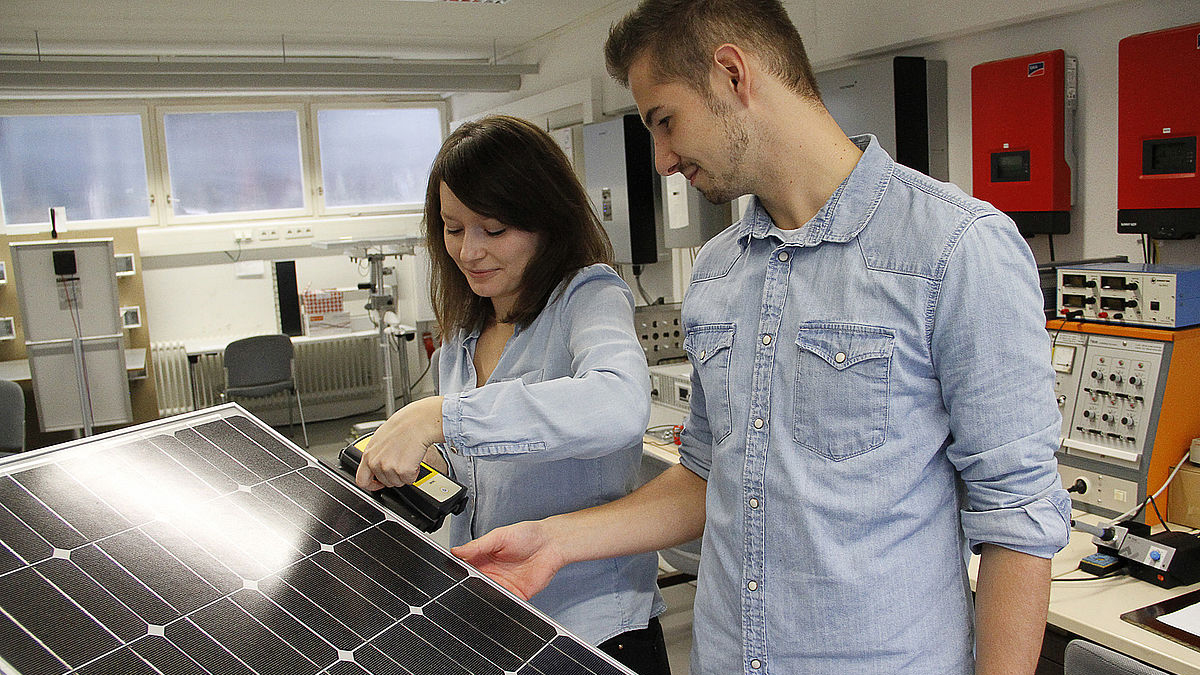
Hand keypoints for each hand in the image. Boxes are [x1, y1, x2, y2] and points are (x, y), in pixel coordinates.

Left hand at [356, 395, 443, 490]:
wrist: (417, 422)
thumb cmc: (403, 425)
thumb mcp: (381, 438)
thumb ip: (376, 454)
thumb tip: (378, 462)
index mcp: (368, 454)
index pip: (362, 480)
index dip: (372, 485)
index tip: (378, 483)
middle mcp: (376, 462)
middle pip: (384, 482)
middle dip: (394, 476)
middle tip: (401, 462)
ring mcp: (388, 468)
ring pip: (397, 482)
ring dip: (404, 474)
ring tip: (407, 457)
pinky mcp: (402, 471)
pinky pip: (409, 480)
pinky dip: (414, 473)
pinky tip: (414, 459)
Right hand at [451, 520, 567, 600]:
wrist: (552, 543)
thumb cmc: (528, 535)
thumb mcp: (498, 536)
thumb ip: (477, 546)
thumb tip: (456, 550)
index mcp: (483, 559)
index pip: (465, 570)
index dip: (458, 574)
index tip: (453, 576)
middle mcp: (491, 574)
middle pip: (473, 587)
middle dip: (468, 589)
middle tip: (467, 587)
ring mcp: (503, 586)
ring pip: (487, 598)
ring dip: (482, 599)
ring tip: (481, 593)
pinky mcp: (516, 596)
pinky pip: (505, 605)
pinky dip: (500, 607)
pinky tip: (497, 602)